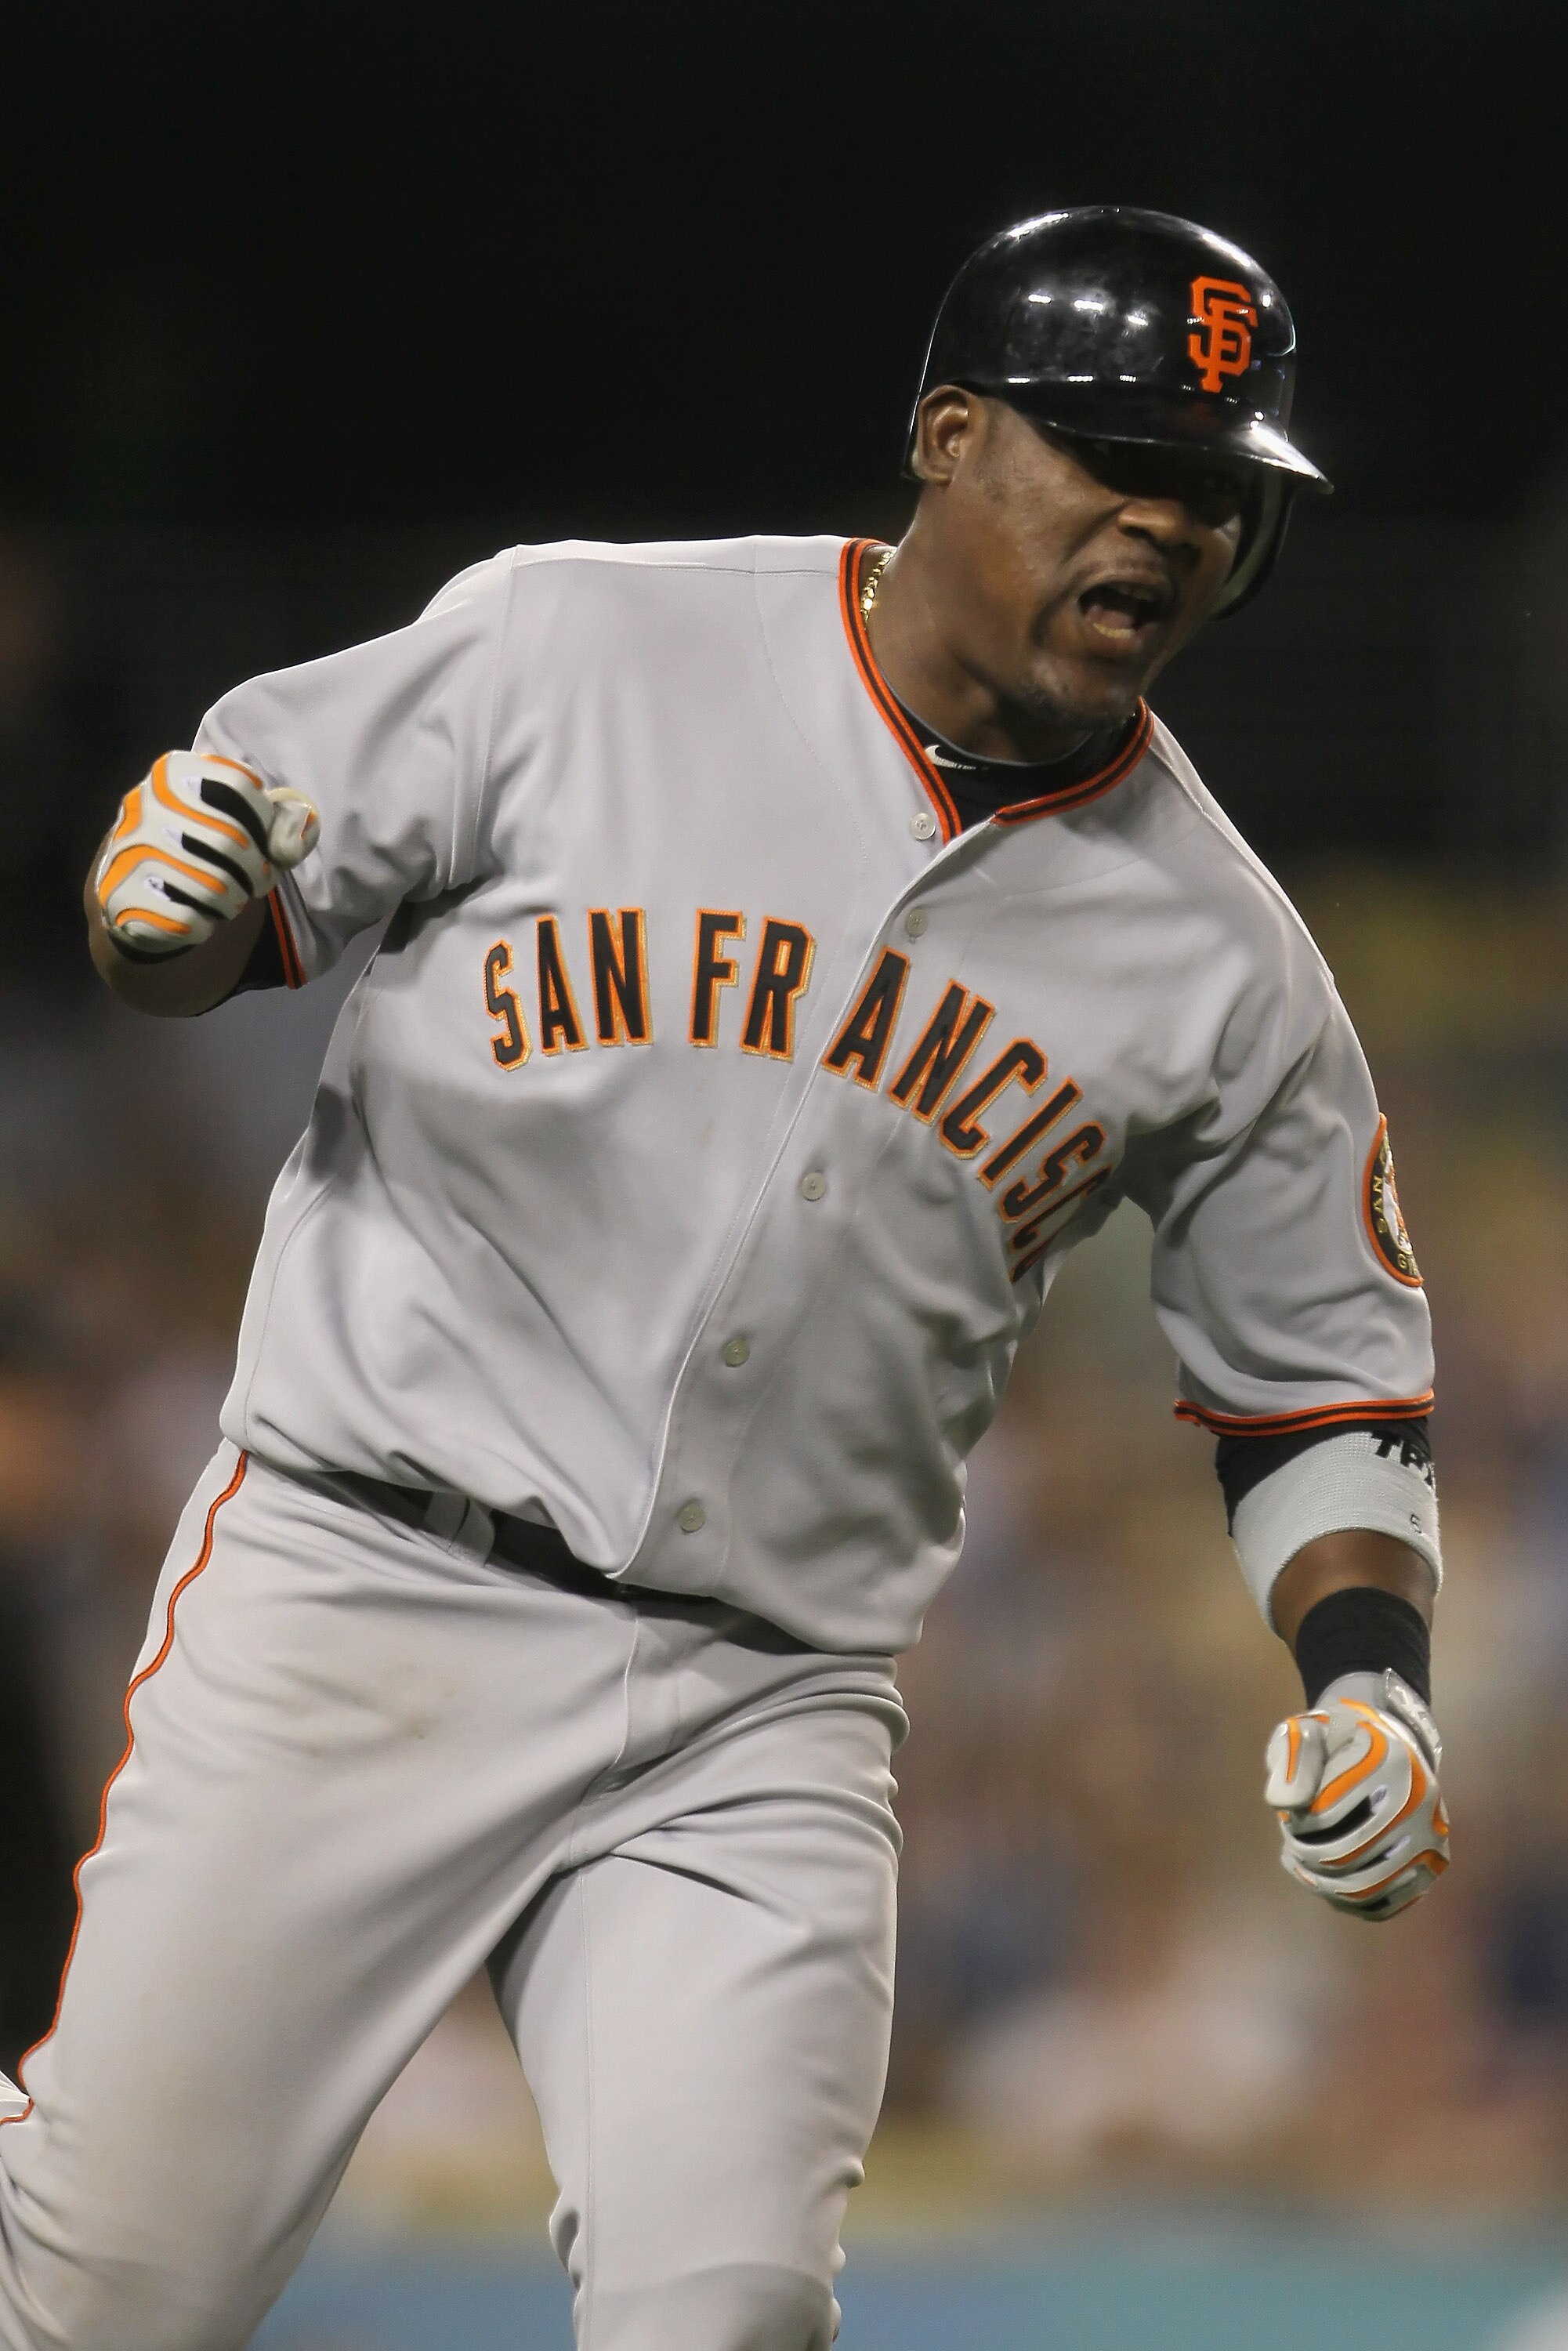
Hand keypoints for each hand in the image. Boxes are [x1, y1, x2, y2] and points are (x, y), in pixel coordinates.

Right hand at [94, 751, 319, 957]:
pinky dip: (205, 926)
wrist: (132, 887)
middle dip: (258, 871)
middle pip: (231, 841)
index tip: (265, 843)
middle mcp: (145, 803)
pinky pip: (189, 919)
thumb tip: (290, 847)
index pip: (241, 784)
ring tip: (228, 900)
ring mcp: (130, 849)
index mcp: (173, 772)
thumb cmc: (201, 848)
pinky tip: (197, 918)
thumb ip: (283, 823)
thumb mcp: (245, 822)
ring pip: (213, 886)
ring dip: (234, 901)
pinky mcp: (124, 895)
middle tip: (259, 883)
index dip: (267, 822)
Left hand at [1264, 1671, 1448, 1920]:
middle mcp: (1419, 1800)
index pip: (1324, 1814)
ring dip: (1321, 1883)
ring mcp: (1432, 1836)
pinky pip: (1382, 1904)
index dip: (1295, 1822)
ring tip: (1303, 1862)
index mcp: (1387, 1759)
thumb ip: (1292, 1758)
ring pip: (1362, 1887)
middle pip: (1343, 1856)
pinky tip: (1326, 1882)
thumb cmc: (1337, 1739)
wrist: (1388, 1743)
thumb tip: (1285, 1805)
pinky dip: (1346, 1901)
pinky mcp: (1432, 1866)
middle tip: (1292, 1841)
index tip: (1289, 1813)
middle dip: (1305, 1854)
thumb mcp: (1306, 1732)